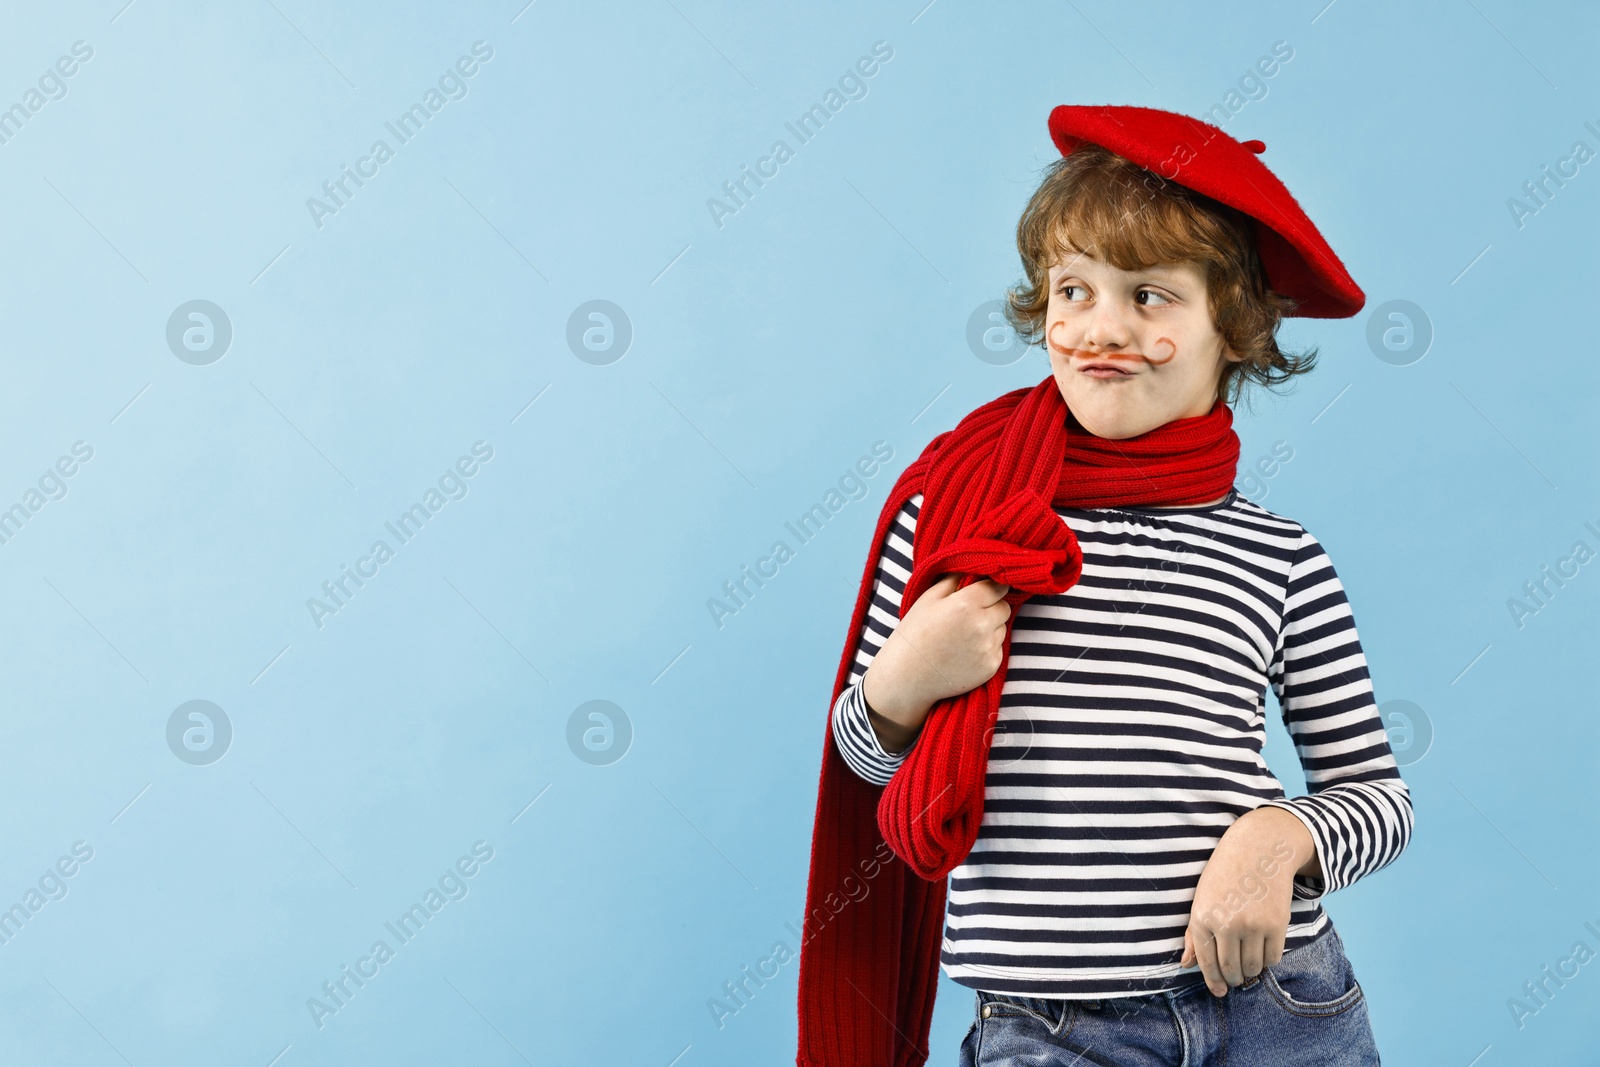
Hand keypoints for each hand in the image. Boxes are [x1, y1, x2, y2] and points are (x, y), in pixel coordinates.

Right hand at [861, 575, 1011, 740]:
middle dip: (991, 607)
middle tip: (969, 615)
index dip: (991, 587)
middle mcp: (981, 626)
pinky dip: (987, 648)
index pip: (998, 586)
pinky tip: (965, 652)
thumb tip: (974, 567)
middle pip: (1004, 607)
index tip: (983, 590)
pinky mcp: (991, 667)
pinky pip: (998, 648)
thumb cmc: (914, 634)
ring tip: (963, 636)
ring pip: (1002, 628)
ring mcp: (988, 649)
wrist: (907, 677)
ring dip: (990, 628)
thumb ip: (954, 579)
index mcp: (965, 604)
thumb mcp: (928, 599)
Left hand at [1180, 806, 1315, 996]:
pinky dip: (1268, 960)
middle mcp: (1226, 923)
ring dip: (1251, 972)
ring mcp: (1253, 925)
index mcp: (1202, 917)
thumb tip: (1186, 965)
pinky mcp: (1277, 924)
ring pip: (1253, 967)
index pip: (1207, 962)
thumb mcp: (1201, 899)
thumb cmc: (1224, 875)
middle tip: (1235, 978)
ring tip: (1248, 963)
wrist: (1258, 849)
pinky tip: (1263, 951)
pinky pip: (1273, 958)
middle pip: (1231, 969)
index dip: (1213, 981)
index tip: (1219, 992)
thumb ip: (1193, 935)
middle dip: (1233, 979)